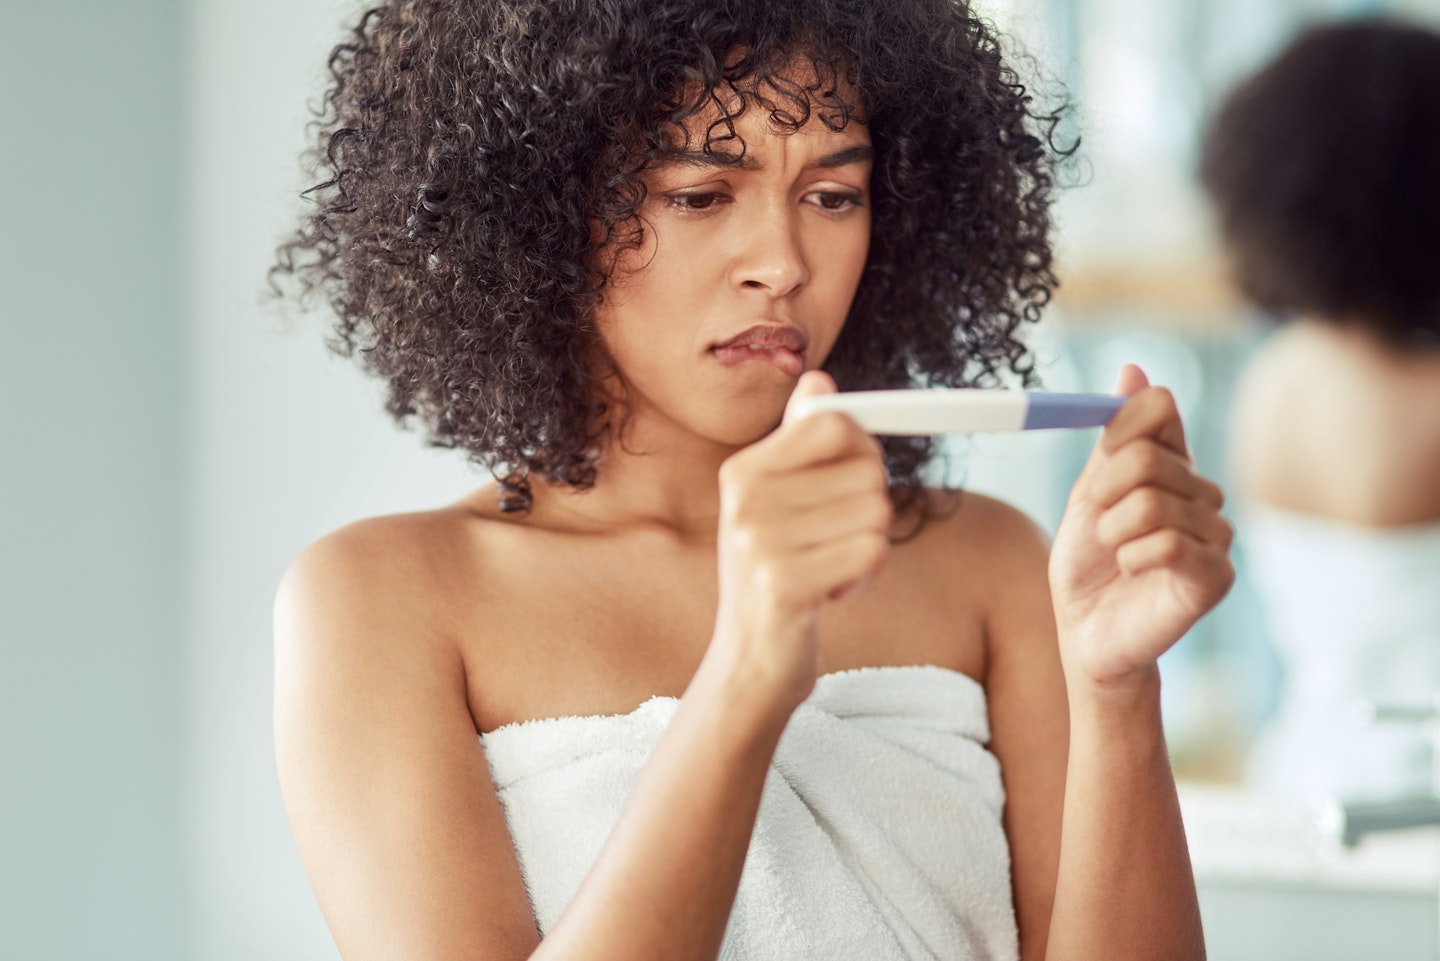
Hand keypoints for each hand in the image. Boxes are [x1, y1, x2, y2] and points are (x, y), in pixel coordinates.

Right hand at [707, 371, 892, 709]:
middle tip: (834, 541)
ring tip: (827, 570)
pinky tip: (831, 593)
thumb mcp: (777, 504)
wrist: (749, 664)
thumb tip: (817, 377)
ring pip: (875, 512)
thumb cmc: (776, 576)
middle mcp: (744, 500)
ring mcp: (759, 543)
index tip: (850, 483)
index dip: (862, 449)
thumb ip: (798, 441)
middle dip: (869, 506)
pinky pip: (870, 552)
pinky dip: (865, 577)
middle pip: (866, 467)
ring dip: (867, 548)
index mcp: (742, 471)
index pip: (833, 422)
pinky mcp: (784, 585)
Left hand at [1049, 365, 1234, 689]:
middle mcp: (1201, 492)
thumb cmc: (1087, 566)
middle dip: (1105, 491)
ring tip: (1115, 554)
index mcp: (1171, 466)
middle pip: (1149, 456)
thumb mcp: (1090, 495)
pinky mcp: (1216, 575)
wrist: (1087, 634)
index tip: (1101, 454)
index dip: (1123, 422)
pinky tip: (1132, 572)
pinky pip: (1166, 543)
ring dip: (1114, 531)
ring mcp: (1215, 534)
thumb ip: (1114, 438)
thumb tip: (1132, 369)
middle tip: (1100, 523)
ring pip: (1154, 503)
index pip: (1160, 407)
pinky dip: (1132, 557)